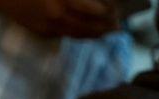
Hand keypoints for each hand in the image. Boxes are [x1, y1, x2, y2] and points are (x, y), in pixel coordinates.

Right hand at [0, 0, 117, 37]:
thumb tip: (94, 2)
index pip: (94, 11)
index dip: (108, 11)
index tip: (116, 9)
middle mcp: (56, 16)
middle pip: (89, 26)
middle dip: (106, 26)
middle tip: (118, 25)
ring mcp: (48, 26)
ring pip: (78, 34)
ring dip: (95, 34)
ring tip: (107, 32)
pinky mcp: (40, 31)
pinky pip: (65, 35)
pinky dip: (79, 34)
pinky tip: (86, 32)